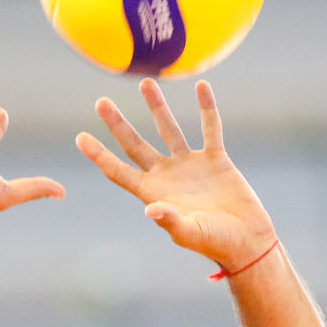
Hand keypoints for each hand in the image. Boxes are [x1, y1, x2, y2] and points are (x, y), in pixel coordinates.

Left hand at [76, 78, 276, 271]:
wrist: (247, 241)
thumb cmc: (215, 243)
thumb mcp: (190, 233)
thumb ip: (170, 220)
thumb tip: (150, 209)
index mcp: (154, 193)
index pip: (118, 171)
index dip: (99, 155)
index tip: (80, 137)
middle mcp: (167, 175)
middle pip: (135, 144)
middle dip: (118, 124)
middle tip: (101, 101)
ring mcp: (190, 165)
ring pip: (169, 129)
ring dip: (157, 106)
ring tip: (146, 83)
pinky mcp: (216, 159)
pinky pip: (210, 128)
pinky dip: (207, 108)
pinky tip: (201, 86)